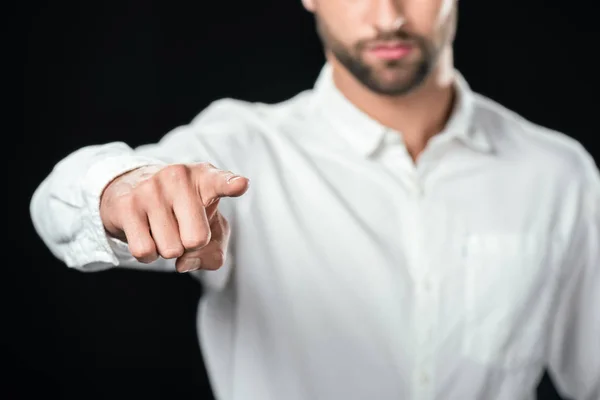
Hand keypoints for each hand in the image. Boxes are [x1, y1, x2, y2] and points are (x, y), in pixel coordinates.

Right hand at [99, 163, 248, 271]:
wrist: (131, 189)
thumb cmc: (184, 212)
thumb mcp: (210, 229)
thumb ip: (213, 252)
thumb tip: (184, 262)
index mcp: (205, 178)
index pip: (221, 182)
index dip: (231, 185)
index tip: (241, 184)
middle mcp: (178, 177)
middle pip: (197, 239)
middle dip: (190, 245)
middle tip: (182, 228)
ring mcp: (151, 189)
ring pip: (170, 250)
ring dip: (167, 249)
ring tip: (162, 227)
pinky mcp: (127, 205)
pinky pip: (145, 251)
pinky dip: (148, 255)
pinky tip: (146, 234)